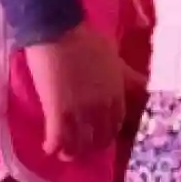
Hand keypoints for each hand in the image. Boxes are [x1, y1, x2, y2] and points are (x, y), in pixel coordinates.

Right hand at [22, 22, 130, 161]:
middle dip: (90, 145)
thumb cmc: (85, 40)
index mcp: (116, 93)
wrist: (58, 31)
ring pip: (78, 145)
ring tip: (63, 150)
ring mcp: (80, 112)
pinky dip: (52, 146)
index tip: (98, 134)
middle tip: (80, 145)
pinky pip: (57, 140)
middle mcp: (102, 107)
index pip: (116, 125)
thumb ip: (121, 76)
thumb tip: (132, 83)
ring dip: (70, 151)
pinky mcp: (58, 112)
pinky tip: (48, 147)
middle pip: (99, 140)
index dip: (106, 133)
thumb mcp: (113, 58)